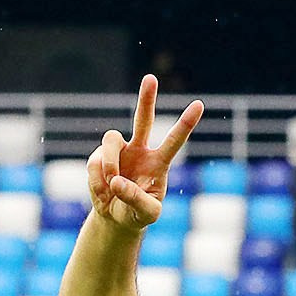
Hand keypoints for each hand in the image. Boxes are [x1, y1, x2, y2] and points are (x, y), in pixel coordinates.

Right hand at [88, 74, 202, 232]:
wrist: (116, 217)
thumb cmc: (138, 214)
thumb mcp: (146, 215)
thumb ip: (136, 200)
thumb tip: (117, 182)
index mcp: (158, 163)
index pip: (174, 141)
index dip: (186, 123)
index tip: (200, 104)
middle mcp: (140, 151)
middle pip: (143, 119)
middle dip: (146, 98)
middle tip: (151, 78)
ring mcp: (119, 151)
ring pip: (111, 139)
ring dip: (109, 164)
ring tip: (112, 186)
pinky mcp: (99, 156)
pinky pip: (95, 162)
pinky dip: (97, 180)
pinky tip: (103, 191)